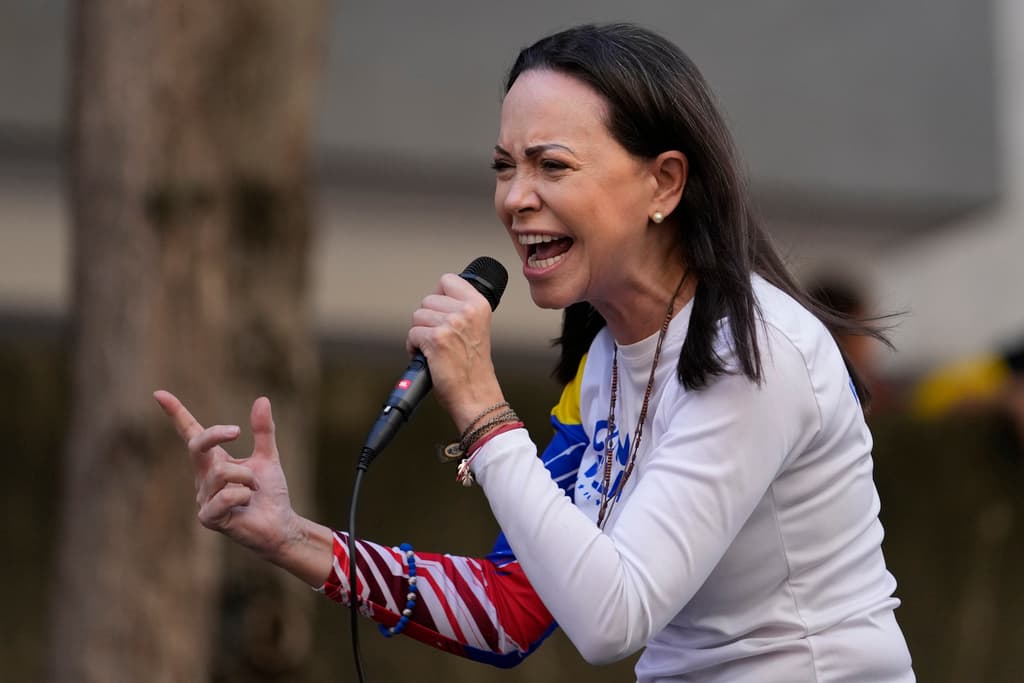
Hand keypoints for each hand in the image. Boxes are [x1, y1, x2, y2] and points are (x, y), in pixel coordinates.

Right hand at [154, 391, 298, 562]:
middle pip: (197, 446)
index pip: (191, 434)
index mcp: (214, 460)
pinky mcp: (208, 517)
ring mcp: (202, 498)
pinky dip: (245, 495)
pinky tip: (247, 504)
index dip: (176, 413)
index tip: (159, 393)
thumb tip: (262, 399)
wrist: (280, 524)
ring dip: (247, 476)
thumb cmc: (269, 493)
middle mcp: (203, 477)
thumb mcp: (268, 457)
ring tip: (253, 489)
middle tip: (237, 431)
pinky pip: (226, 495)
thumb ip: (263, 431)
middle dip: (216, 435)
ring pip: (222, 472)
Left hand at [407, 273, 505, 432]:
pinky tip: (428, 357)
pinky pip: (412, 334)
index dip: (438, 296)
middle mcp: (467, 311)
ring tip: (435, 349)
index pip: (448, 280)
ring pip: (417, 317)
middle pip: (428, 299)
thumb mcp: (476, 329)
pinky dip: (414, 347)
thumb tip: (435, 299)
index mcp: (479, 305)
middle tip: (440, 338)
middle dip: (427, 319)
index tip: (441, 312)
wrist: (476, 395)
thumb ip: (461, 310)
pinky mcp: (436, 339)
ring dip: (420, 334)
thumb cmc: (473, 368)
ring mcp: (451, 324)